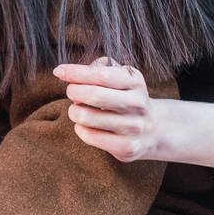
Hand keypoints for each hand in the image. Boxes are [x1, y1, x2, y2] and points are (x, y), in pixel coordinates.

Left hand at [55, 56, 213, 169]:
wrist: (155, 129)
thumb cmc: (126, 96)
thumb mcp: (121, 76)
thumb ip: (100, 66)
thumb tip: (74, 71)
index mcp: (135, 82)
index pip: (101, 75)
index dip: (75, 72)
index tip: (58, 71)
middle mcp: (138, 104)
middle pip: (94, 95)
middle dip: (74, 92)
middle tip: (71, 92)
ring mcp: (134, 128)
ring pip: (87, 117)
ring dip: (74, 111)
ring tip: (78, 110)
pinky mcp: (127, 147)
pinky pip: (90, 136)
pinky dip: (80, 129)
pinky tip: (86, 126)